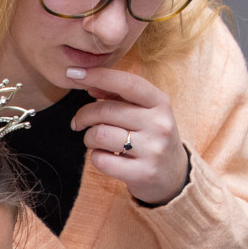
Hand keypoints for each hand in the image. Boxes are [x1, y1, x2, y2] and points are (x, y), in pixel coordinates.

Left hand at [67, 65, 190, 205]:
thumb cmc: (150, 136)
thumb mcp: (144, 111)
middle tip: (78, 122)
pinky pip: (101, 160)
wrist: (173, 175)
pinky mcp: (142, 173)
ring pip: (100, 135)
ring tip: (94, 141)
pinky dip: (95, 157)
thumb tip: (89, 83)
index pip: (127, 83)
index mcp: (160, 102)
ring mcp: (153, 150)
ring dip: (88, 138)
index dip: (98, 75)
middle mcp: (159, 124)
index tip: (73, 73)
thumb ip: (118, 95)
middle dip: (83, 115)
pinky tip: (104, 157)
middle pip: (105, 111)